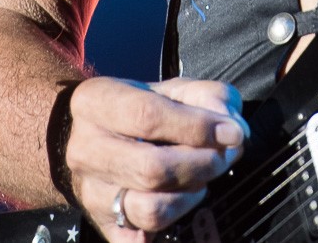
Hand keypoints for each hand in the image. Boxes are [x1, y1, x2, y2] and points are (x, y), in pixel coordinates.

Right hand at [64, 75, 245, 240]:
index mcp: (97, 103)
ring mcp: (90, 192)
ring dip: (191, 195)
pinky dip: (173, 222)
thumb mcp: (172, 89)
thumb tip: (231, 127)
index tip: (232, 133)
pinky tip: (181, 199)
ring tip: (202, 177)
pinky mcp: (102, 224)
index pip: (149, 117)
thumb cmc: (139, 109)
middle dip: (202, 165)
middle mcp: (85, 150)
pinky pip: (143, 238)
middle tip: (224, 156)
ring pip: (150, 209)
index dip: (198, 127)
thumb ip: (208, 96)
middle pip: (151, 169)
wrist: (90, 138)